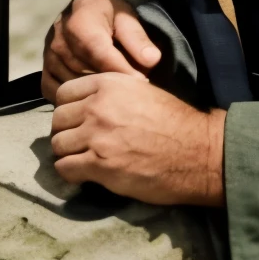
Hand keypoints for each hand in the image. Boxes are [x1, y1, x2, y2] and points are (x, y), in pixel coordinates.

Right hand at [42, 0, 162, 98]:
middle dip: (111, 82)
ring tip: (116, 92)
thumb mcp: (129, 19)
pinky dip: (77, 99)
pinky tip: (94, 95)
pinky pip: (59, 93)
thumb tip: (151, 60)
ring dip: (95, 92)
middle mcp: (59, 37)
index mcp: (81, 19)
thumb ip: (139, 39)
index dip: (121, 69)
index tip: (142, 82)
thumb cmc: (112, 19)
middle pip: (86, 71)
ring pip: (73, 85)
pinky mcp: (45, 71)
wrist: (88, 14)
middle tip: (132, 90)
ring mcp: (49, 56)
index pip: (98, 51)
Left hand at [50, 71, 226, 205]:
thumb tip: (89, 107)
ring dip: (69, 155)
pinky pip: (65, 168)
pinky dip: (72, 174)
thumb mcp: (143, 93)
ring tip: (85, 161)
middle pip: (58, 120)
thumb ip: (113, 95)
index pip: (64, 94)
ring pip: (58, 145)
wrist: (201, 153)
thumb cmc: (179, 125)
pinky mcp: (100, 164)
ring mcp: (97, 136)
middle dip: (67, 133)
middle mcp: (98, 106)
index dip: (70, 110)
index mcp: (108, 84)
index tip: (81, 122)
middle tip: (83, 145)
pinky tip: (87, 175)